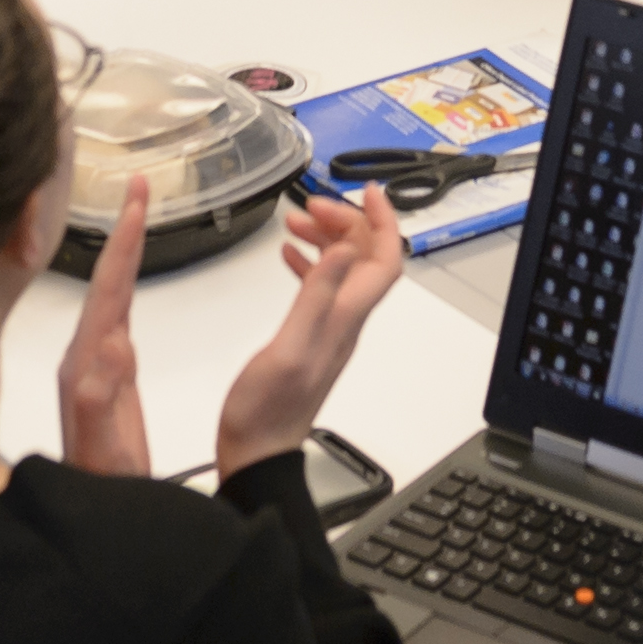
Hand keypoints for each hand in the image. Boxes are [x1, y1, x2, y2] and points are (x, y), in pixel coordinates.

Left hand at [58, 180, 154, 478]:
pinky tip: (131, 277)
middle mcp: (85, 357)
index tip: (138, 200)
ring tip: (140, 214)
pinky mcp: (107, 375)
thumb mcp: (106, 450)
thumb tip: (112, 343)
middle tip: (141, 186)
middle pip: (107, 281)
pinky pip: (117, 313)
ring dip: (126, 252)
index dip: (125, 243)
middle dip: (125, 231)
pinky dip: (127, 283)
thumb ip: (101, 399)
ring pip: (111, 294)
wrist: (95, 514)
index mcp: (87, 364)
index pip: (109, 289)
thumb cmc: (104, 484)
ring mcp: (93, 365)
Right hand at [217, 187, 406, 476]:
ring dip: (326, 239)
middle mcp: (345, 322)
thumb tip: (344, 250)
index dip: (383, 221)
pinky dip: (308, 264)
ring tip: (294, 222)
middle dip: (345, 221)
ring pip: (342, 270)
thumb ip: (317, 297)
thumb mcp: (290, 347)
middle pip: (364, 259)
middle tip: (310, 205)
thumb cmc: (266, 410)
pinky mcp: (309, 338)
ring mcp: (329, 330)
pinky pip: (320, 289)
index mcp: (345, 319)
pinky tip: (288, 256)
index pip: (384, 260)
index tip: (367, 191)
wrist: (258, 452)